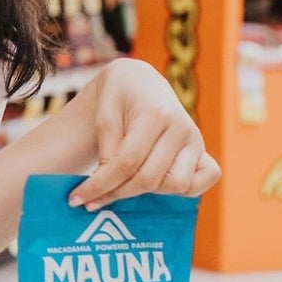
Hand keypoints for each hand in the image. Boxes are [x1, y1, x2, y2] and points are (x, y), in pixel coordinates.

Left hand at [70, 59, 220, 210]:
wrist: (140, 82)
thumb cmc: (118, 97)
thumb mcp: (103, 115)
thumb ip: (107, 151)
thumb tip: (105, 187)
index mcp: (155, 114)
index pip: (126, 163)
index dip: (99, 185)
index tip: (77, 199)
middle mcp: (181, 128)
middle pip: (149, 178)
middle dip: (116, 193)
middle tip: (91, 199)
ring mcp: (195, 140)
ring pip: (177, 185)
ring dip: (147, 193)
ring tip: (122, 185)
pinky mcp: (201, 150)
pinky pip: (205, 179)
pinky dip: (183, 190)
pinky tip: (156, 185)